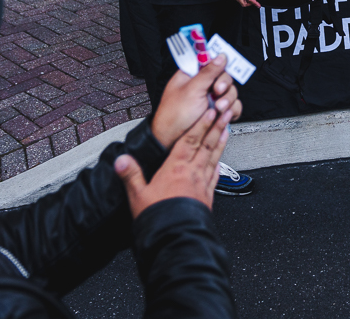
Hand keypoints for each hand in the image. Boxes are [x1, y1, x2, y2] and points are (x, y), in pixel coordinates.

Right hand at [116, 103, 233, 217]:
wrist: (175, 239)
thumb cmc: (158, 218)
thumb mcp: (137, 195)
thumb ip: (130, 175)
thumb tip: (121, 159)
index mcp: (175, 169)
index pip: (190, 140)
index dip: (200, 124)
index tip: (210, 111)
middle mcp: (192, 174)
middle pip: (206, 144)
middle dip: (216, 126)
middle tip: (226, 112)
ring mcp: (202, 185)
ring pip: (213, 157)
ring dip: (221, 142)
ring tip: (227, 129)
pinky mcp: (207, 197)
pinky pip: (215, 176)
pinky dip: (219, 165)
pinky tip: (220, 162)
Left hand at [151, 54, 241, 150]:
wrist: (171, 141)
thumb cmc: (173, 116)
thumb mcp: (191, 90)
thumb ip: (208, 72)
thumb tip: (221, 56)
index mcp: (192, 75)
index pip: (211, 61)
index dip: (219, 65)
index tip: (221, 71)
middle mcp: (203, 86)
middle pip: (225, 77)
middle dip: (224, 86)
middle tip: (217, 92)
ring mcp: (211, 99)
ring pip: (231, 92)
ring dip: (228, 100)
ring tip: (218, 108)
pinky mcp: (218, 112)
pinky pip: (233, 106)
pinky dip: (232, 110)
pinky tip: (225, 114)